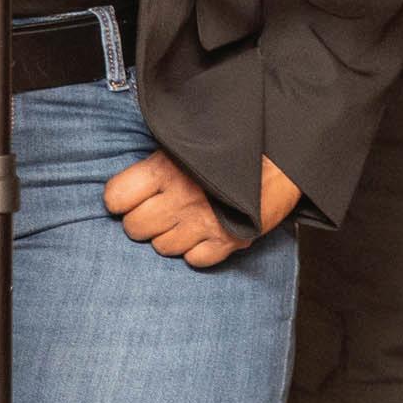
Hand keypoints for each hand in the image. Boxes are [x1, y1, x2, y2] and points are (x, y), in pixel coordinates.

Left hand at [105, 152, 299, 268]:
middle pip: (134, 228)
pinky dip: (197, 250)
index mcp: (166, 169)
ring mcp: (204, 225)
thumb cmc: (235, 144)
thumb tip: (128, 187)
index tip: (130, 197)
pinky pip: (194, 261)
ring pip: (162, 248)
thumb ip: (158, 163)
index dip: (121, 198)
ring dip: (171, 235)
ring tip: (188, 217)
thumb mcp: (189, 142)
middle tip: (160, 208)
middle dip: (143, 219)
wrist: (287, 153)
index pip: (115, 198)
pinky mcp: (228, 243)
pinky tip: (206, 231)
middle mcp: (180, 200)